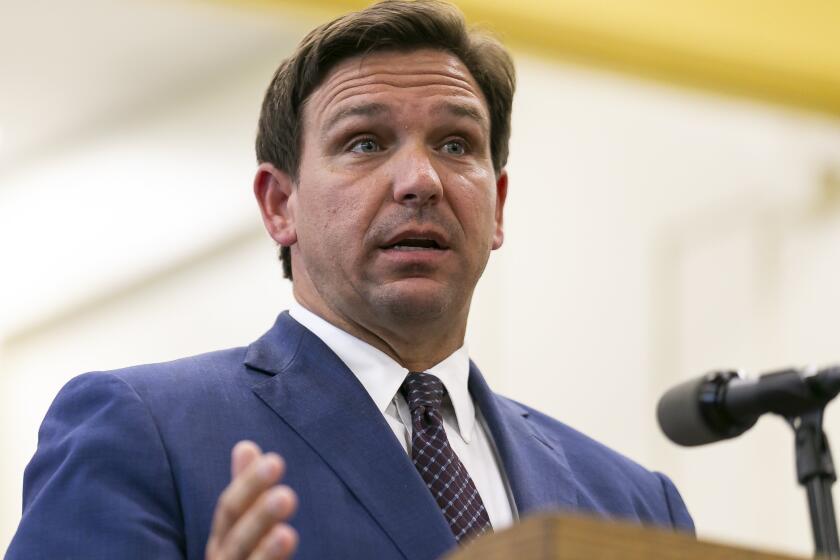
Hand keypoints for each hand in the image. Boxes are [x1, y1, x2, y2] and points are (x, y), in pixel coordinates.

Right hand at [206, 441, 298, 558]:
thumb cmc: (245, 559)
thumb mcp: (245, 527)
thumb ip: (248, 492)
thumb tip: (245, 445)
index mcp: (223, 543)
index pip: (231, 510)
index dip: (250, 486)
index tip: (274, 461)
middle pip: (237, 540)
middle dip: (259, 518)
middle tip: (286, 496)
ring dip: (267, 552)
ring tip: (287, 535)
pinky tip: (287, 551)